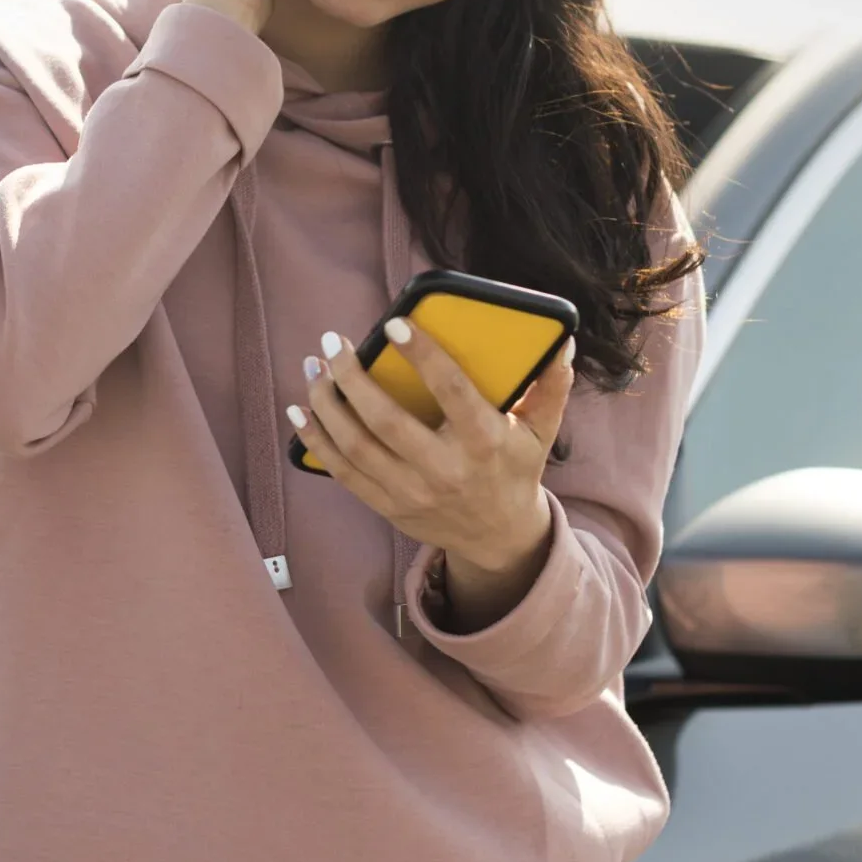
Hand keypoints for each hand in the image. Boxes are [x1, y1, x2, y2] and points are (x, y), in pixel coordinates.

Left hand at [288, 320, 575, 573]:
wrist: (499, 537)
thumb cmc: (515, 468)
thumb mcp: (540, 430)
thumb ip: (550, 386)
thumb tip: (560, 340)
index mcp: (485, 442)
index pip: (450, 391)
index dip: (421, 355)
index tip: (392, 324)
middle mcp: (445, 469)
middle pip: (385, 420)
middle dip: (351, 377)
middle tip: (332, 343)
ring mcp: (412, 492)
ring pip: (355, 445)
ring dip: (325, 404)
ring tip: (312, 368)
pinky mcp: (388, 506)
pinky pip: (342, 472)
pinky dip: (315, 442)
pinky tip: (300, 412)